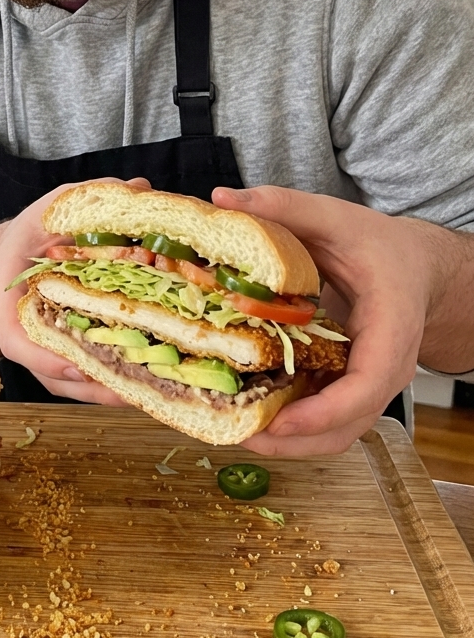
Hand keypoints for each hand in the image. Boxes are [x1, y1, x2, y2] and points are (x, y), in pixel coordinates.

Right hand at [0, 179, 148, 403]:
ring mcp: (43, 347)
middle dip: (90, 384)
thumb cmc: (36, 231)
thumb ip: (90, 198)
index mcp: (9, 296)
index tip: (77, 367)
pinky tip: (152, 385)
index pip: (15, 339)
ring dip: (108, 391)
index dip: (45, 359)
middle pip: (50, 372)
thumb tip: (139, 188)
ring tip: (147, 395)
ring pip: (71, 382)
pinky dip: (115, 383)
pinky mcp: (65, 353)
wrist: (20, 252)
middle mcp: (23, 330)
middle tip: (126, 391)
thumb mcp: (54, 207)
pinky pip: (86, 376)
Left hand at [211, 184, 432, 455]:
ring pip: (333, 434)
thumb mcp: (336, 218)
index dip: (322, 411)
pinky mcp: (349, 389)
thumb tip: (224, 197)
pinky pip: (324, 420)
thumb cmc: (380, 246)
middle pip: (345, 427)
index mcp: (391, 330)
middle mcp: (384, 370)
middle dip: (292, 439)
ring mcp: (368, 386)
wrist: (415, 267)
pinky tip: (246, 411)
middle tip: (236, 432)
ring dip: (286, 440)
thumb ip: (284, 206)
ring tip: (231, 428)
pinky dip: (288, 424)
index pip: (365, 386)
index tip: (279, 420)